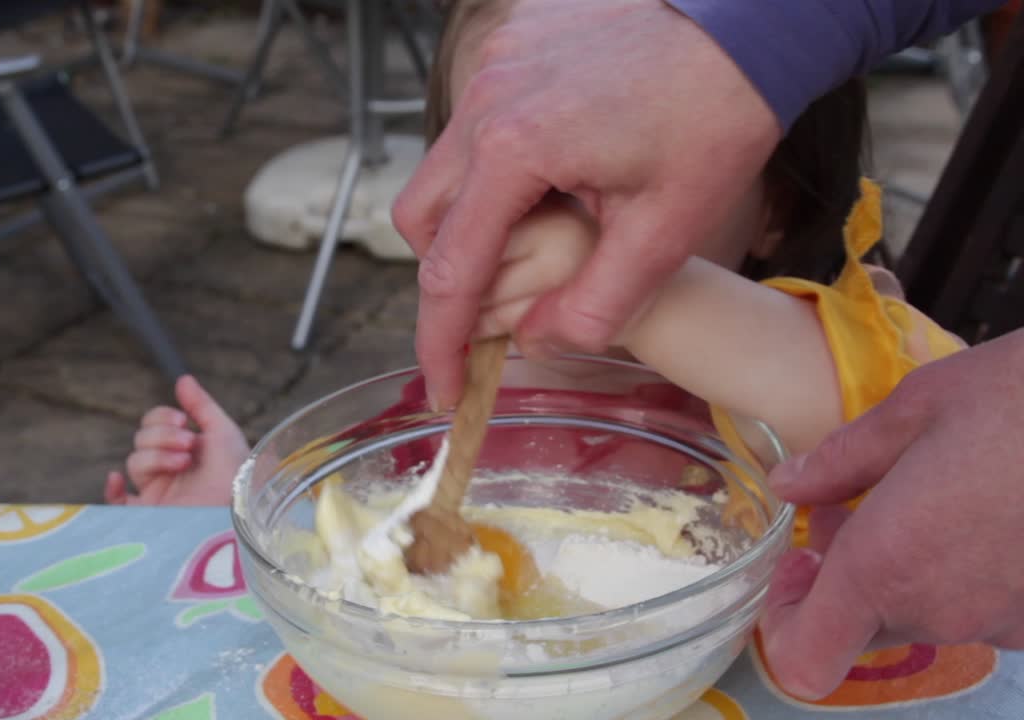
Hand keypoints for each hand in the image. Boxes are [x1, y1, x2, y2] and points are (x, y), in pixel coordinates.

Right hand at [104, 376, 248, 506]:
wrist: (239, 512)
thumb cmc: (236, 473)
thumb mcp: (222, 432)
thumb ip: (201, 405)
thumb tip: (182, 379)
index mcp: (184, 449)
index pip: (155, 424)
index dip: (163, 417)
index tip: (183, 421)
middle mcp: (169, 470)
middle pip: (141, 439)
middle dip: (163, 436)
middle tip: (188, 445)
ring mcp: (157, 493)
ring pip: (134, 462)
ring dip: (156, 456)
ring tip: (182, 463)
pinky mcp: (149, 515)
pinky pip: (117, 504)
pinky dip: (112, 490)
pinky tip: (117, 479)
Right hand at [393, 0, 778, 408]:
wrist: (749, 15)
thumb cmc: (718, 110)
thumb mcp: (668, 229)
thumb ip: (596, 303)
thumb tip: (535, 344)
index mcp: (513, 151)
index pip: (449, 272)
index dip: (440, 344)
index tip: (441, 390)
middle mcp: (485, 103)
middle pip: (423, 219)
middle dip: (446, 280)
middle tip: (489, 320)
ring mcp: (494, 67)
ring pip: (442, 171)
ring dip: (468, 224)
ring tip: (528, 251)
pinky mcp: (511, 47)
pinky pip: (474, 127)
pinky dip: (491, 172)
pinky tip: (550, 185)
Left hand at [759, 329, 1023, 698]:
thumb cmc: (1022, 399)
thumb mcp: (916, 409)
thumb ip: (841, 461)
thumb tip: (788, 486)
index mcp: (885, 565)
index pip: (806, 660)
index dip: (785, 624)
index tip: (798, 566)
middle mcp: (941, 611)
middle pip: (865, 626)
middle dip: (846, 577)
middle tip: (852, 511)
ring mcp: (1004, 622)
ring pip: (930, 615)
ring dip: (913, 570)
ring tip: (930, 495)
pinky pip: (988, 608)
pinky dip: (974, 572)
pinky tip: (988, 512)